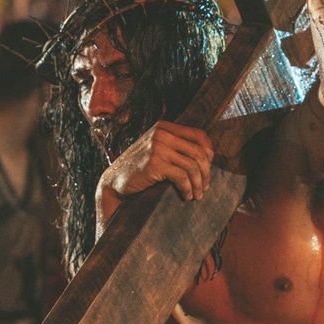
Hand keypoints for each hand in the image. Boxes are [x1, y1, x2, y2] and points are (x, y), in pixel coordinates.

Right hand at [99, 121, 213, 202]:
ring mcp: (157, 148)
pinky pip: (182, 177)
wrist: (114, 181)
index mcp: (164, 127)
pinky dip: (188, 189)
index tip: (208, 169)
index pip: (199, 135)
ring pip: (192, 166)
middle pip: (198, 152)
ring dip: (199, 184)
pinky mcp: (154, 164)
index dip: (209, 152)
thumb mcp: (156, 150)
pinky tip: (186, 196)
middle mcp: (161, 134)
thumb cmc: (138, 169)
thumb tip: (207, 157)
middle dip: (206, 173)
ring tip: (197, 195)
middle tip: (205, 187)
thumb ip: (174, 147)